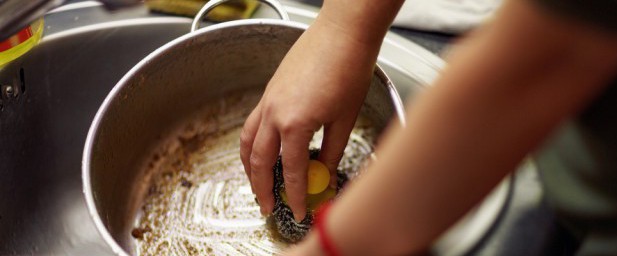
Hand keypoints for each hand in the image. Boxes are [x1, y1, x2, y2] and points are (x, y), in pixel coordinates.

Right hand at [239, 17, 380, 220]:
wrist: (343, 33)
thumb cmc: (349, 68)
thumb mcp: (345, 118)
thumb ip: (331, 151)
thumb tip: (324, 173)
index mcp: (295, 123)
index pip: (290, 171)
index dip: (294, 196)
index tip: (299, 211)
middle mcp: (274, 112)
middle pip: (258, 160)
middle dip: (261, 187)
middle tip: (267, 206)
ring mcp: (268, 100)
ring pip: (247, 141)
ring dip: (249, 167)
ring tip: (256, 184)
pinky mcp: (270, 90)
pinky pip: (252, 123)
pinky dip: (251, 143)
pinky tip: (261, 149)